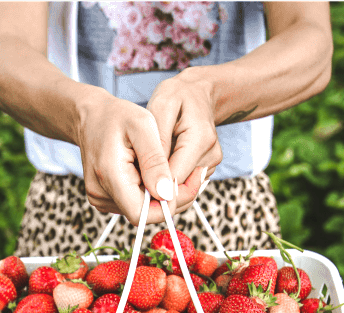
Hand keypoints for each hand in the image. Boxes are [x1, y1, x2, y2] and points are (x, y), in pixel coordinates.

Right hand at [77, 93, 182, 226]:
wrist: (91, 117)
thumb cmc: (117, 116)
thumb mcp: (142, 126)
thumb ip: (155, 161)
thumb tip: (166, 194)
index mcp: (109, 176)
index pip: (142, 214)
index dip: (168, 205)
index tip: (185, 182)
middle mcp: (100, 194)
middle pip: (145, 215)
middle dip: (170, 198)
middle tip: (190, 175)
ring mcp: (101, 199)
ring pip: (142, 211)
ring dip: (161, 195)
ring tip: (167, 168)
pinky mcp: (104, 199)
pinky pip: (134, 204)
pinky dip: (149, 192)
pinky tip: (153, 173)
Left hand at [148, 70, 221, 212]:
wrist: (197, 92)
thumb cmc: (176, 96)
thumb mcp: (161, 107)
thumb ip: (158, 143)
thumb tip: (157, 182)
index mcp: (200, 140)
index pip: (175, 179)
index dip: (152, 184)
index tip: (132, 177)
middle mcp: (211, 156)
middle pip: (179, 188)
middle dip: (156, 184)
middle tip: (135, 168)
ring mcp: (211, 164)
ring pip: (181, 188)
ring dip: (162, 181)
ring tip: (148, 160)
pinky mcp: (207, 169)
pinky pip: (184, 182)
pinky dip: (169, 176)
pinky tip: (160, 161)